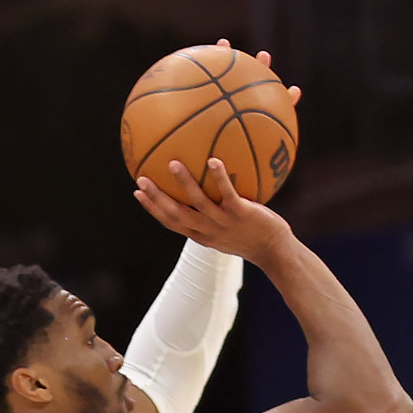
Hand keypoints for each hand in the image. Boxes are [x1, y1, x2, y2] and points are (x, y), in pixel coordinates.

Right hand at [134, 156, 297, 266]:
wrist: (275, 251)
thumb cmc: (251, 237)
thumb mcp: (227, 229)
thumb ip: (213, 213)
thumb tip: (204, 187)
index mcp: (202, 235)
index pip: (171, 222)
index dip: (152, 209)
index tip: (137, 192)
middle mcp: (209, 230)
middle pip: (176, 215)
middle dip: (156, 198)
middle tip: (141, 179)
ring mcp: (225, 223)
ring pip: (198, 203)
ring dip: (184, 184)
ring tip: (173, 164)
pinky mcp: (241, 214)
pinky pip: (228, 193)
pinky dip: (220, 178)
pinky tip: (213, 161)